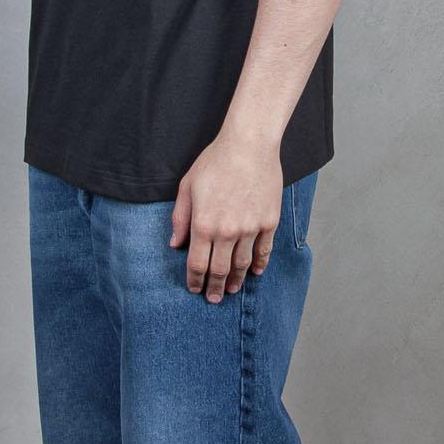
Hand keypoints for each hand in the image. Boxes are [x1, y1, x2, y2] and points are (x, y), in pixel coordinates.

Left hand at [170, 131, 282, 300]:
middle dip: (214, 288)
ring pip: (243, 264)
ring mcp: (250, 228)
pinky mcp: (269, 222)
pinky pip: (264, 250)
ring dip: (236, 280)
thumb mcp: (187, 187)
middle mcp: (227, 232)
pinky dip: (260, 265)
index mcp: (203, 225)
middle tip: (213, 298)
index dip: (194, 281)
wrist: (249, 145)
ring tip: (231, 289)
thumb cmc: (214, 162)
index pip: (197, 264)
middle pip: (219, 270)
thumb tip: (175, 244)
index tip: (194, 289)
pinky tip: (256, 272)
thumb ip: (180, 218)